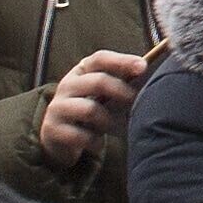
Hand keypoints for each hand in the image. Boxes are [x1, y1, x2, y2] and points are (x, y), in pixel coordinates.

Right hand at [37, 50, 149, 168]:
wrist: (59, 136)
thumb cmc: (90, 109)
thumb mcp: (104, 94)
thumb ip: (122, 84)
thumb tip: (149, 77)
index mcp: (81, 71)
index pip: (100, 59)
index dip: (122, 61)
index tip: (143, 66)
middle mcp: (67, 85)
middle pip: (98, 81)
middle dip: (122, 91)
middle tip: (136, 102)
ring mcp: (58, 106)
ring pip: (90, 109)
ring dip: (109, 121)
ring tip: (115, 128)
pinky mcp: (53, 128)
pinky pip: (81, 135)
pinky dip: (95, 141)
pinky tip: (98, 143)